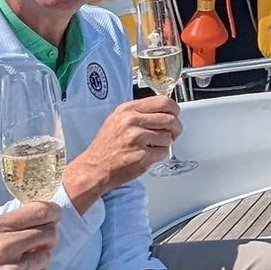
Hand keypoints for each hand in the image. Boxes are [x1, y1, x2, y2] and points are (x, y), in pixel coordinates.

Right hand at [63, 98, 181, 209]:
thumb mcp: (118, 118)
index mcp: (128, 109)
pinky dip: (159, 155)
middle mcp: (132, 121)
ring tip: (151, 146)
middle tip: (173, 134)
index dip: (174, 110)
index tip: (175, 115)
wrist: (95, 167)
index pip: (163, 102)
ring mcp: (137, 138)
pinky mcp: (141, 155)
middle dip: (175, 128)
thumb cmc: (107, 145)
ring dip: (164, 144)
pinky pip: (163, 152)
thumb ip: (140, 111)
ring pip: (168, 137)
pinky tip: (147, 155)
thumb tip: (165, 109)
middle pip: (170, 119)